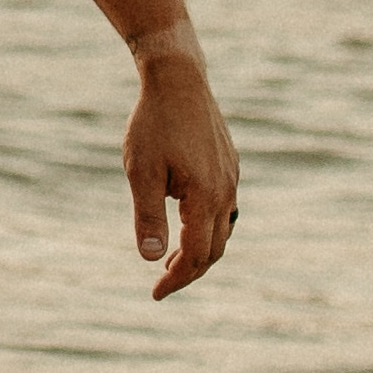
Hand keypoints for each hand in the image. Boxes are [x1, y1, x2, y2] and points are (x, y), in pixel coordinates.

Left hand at [127, 57, 239, 299]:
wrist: (178, 79)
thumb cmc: (153, 124)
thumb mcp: (141, 173)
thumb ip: (148, 217)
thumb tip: (151, 259)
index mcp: (205, 197)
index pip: (196, 255)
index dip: (176, 278)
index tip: (155, 293)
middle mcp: (226, 191)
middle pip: (214, 248)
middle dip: (189, 270)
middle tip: (162, 282)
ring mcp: (231, 177)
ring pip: (222, 229)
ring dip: (200, 249)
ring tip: (173, 259)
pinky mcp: (229, 165)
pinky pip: (224, 208)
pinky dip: (207, 226)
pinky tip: (187, 224)